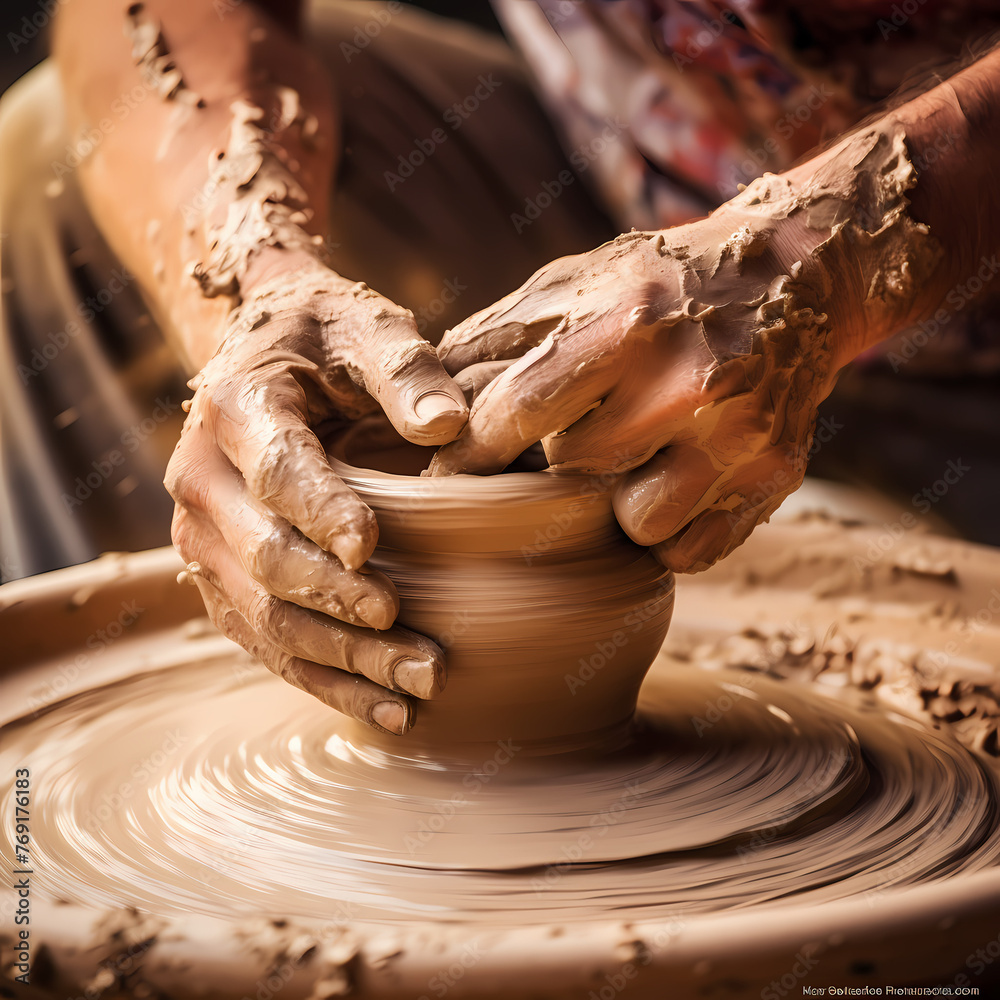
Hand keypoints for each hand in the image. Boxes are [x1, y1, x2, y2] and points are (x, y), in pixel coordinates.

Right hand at [166, 253, 467, 732]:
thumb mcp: (366, 329)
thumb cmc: (326, 339)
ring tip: (418, 685)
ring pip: (263, 615)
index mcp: (236, 408)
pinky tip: (386, 708)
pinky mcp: (222, 577)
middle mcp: (202, 479)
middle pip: (264, 559)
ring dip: (340, 658)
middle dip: (341, 606)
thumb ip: (405, 369)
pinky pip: (263, 640)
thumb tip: (447, 427)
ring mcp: (204, 537)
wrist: (268, 355)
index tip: (374, 550)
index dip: (322, 512)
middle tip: (420, 644)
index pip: (276, 469)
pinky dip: (322, 678)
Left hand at [429, 213, 842, 572]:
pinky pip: (693, 549)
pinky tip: (671, 486)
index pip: (519, 415)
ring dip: (617, 509)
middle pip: (572, 477)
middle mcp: (687, 384)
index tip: (449, 475)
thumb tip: (421, 394)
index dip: (473, 455)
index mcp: (624, 327)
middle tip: (559, 453)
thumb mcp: (576, 281)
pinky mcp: (774, 476)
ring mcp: (739, 437)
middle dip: (554, 470)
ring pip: (637, 526)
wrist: (796, 277)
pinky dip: (670, 532)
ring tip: (629, 467)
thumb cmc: (661, 282)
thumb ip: (497, 335)